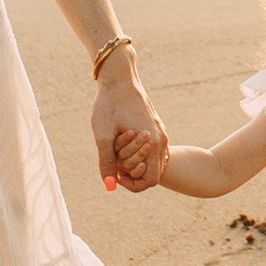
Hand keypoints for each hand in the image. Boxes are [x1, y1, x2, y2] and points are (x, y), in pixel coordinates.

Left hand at [93, 68, 170, 192]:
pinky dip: (138, 151)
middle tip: (113, 156)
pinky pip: (152, 149)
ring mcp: (161, 132)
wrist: (119, 79)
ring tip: (117, 147)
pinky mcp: (156, 126)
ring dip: (134, 160)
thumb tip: (109, 187)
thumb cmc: (109, 106)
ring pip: (152, 160)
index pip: (151, 181)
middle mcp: (162, 140)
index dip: (132, 184)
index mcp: (153, 144)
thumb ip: (107, 163)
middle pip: (152, 172)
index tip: (115, 173)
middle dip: (131, 170)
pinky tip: (122, 139)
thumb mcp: (103, 136)